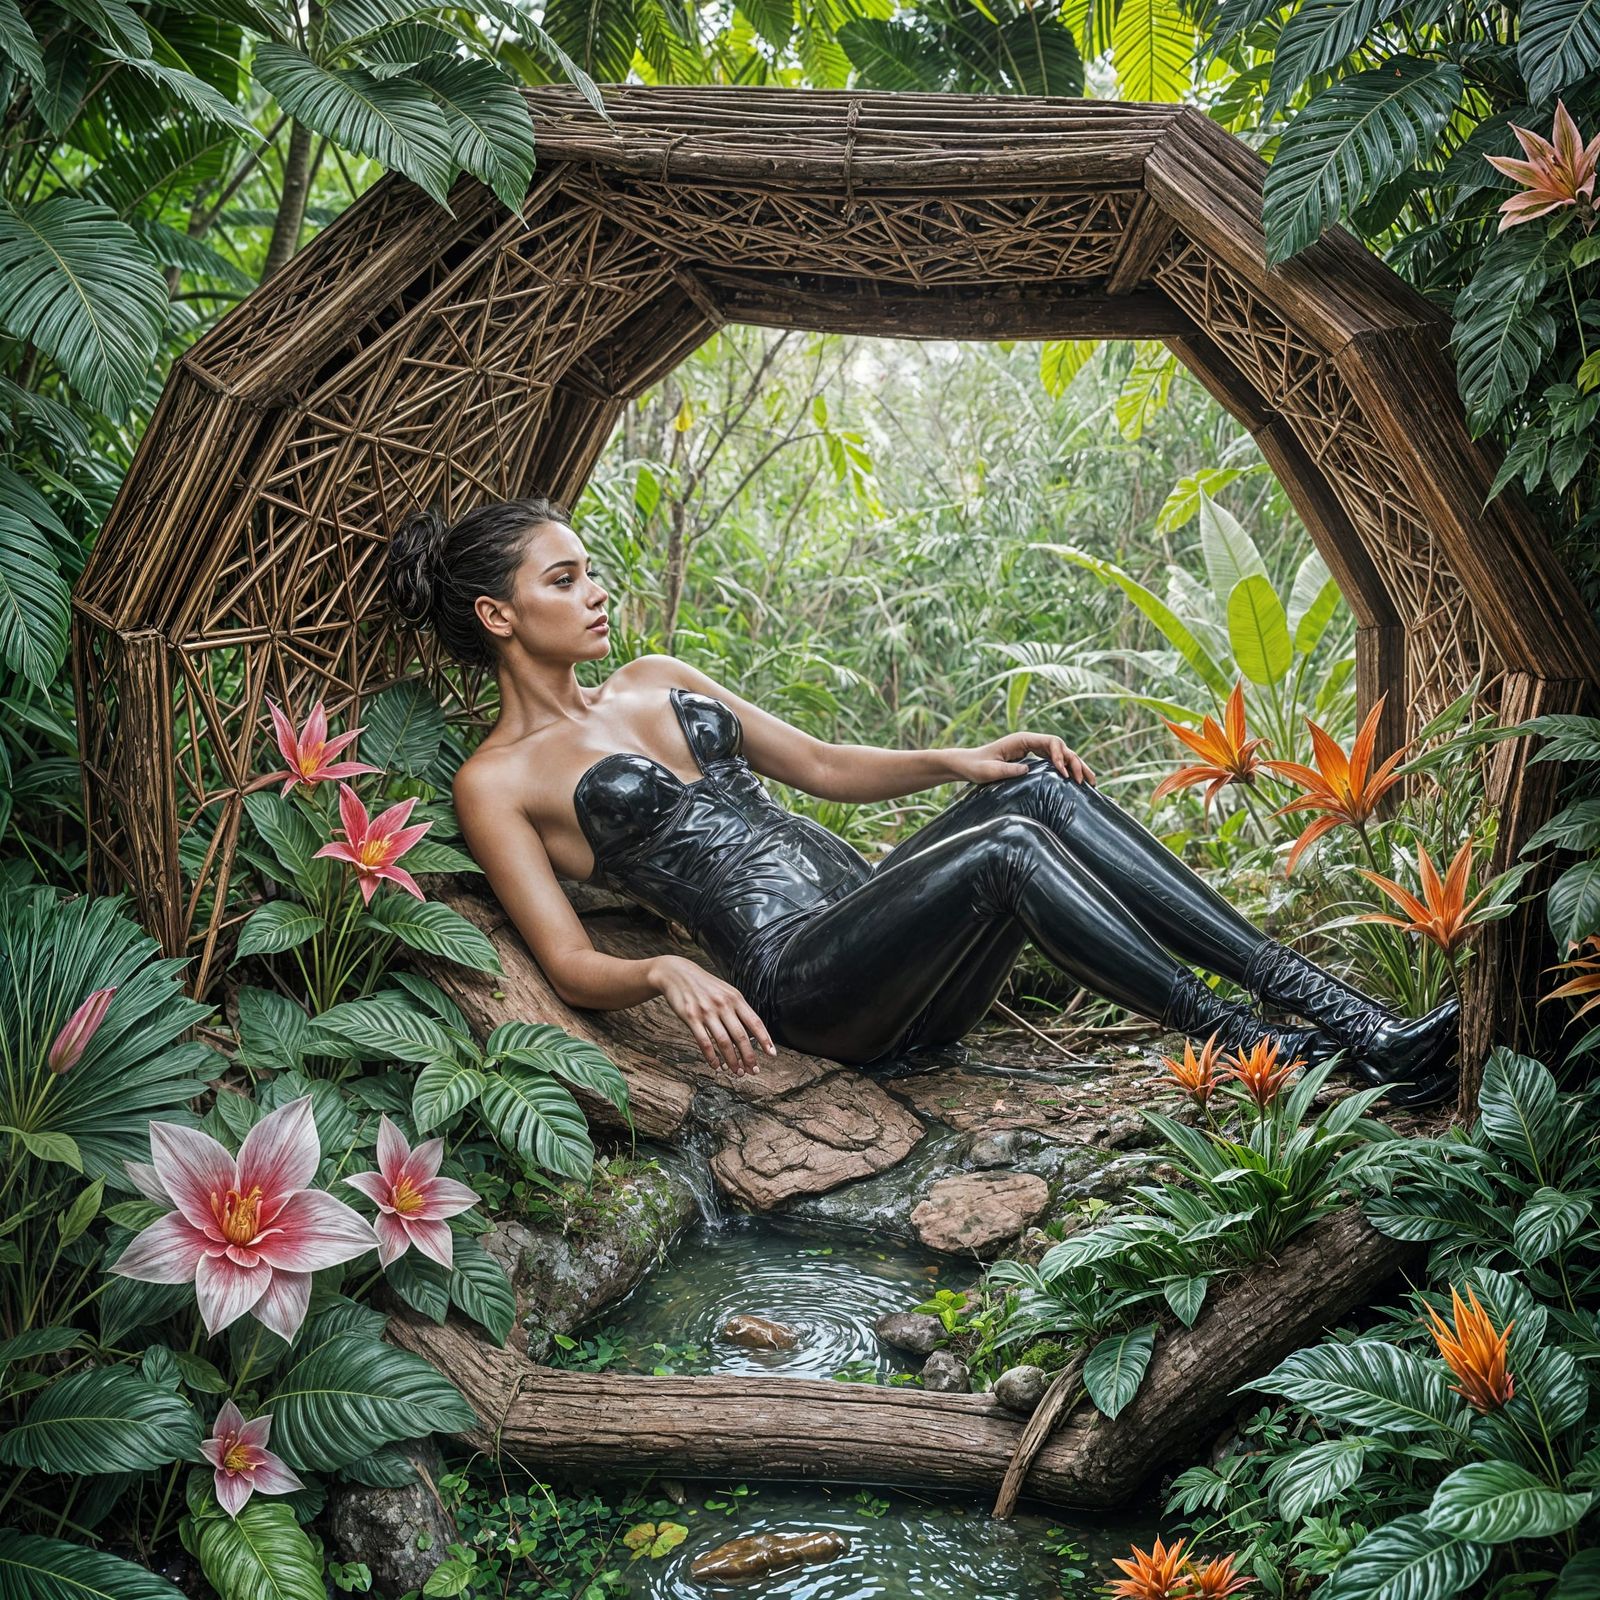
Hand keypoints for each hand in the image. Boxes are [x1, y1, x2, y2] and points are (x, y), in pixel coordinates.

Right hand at [649, 955, 775, 1075]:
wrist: (677, 973)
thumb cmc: (705, 985)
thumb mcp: (726, 991)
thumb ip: (738, 1009)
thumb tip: (752, 1032)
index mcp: (735, 998)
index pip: (754, 1022)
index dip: (765, 1039)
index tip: (772, 1054)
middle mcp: (723, 1005)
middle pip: (740, 1036)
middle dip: (749, 1057)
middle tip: (753, 1071)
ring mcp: (707, 1012)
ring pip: (724, 1042)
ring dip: (732, 1060)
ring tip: (737, 1072)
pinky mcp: (691, 1018)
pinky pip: (704, 1042)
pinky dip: (712, 1057)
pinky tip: (716, 1066)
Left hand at [949, 732, 1096, 786]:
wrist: (966, 765)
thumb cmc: (976, 766)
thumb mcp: (989, 770)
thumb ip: (1007, 769)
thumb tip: (1028, 770)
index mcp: (1022, 740)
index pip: (1051, 742)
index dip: (1062, 755)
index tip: (1064, 772)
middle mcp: (1030, 742)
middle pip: (1062, 748)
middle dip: (1076, 762)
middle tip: (1086, 781)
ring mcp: (1033, 750)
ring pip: (1062, 755)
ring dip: (1077, 767)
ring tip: (1092, 782)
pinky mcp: (1032, 759)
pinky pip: (1054, 762)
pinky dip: (1067, 771)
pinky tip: (1077, 781)